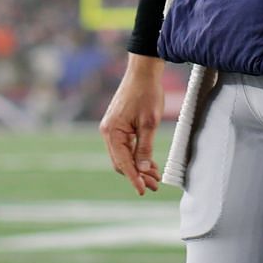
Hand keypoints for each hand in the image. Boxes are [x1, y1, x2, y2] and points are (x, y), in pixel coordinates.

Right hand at [98, 54, 165, 195]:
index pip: (123, 163)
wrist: (143, 71)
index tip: (143, 191)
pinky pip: (125, 147)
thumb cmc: (147, 93)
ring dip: (138, 167)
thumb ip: (145, 147)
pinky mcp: (118, 125)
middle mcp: (108, 132)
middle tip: (155, 185)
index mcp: (112, 132)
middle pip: (121, 162)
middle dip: (137, 175)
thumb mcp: (150, 123)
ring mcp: (111, 129)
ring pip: (123, 156)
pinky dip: (136, 156)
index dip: (134, 178)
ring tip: (155, 178)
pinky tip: (149, 163)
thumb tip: (143, 169)